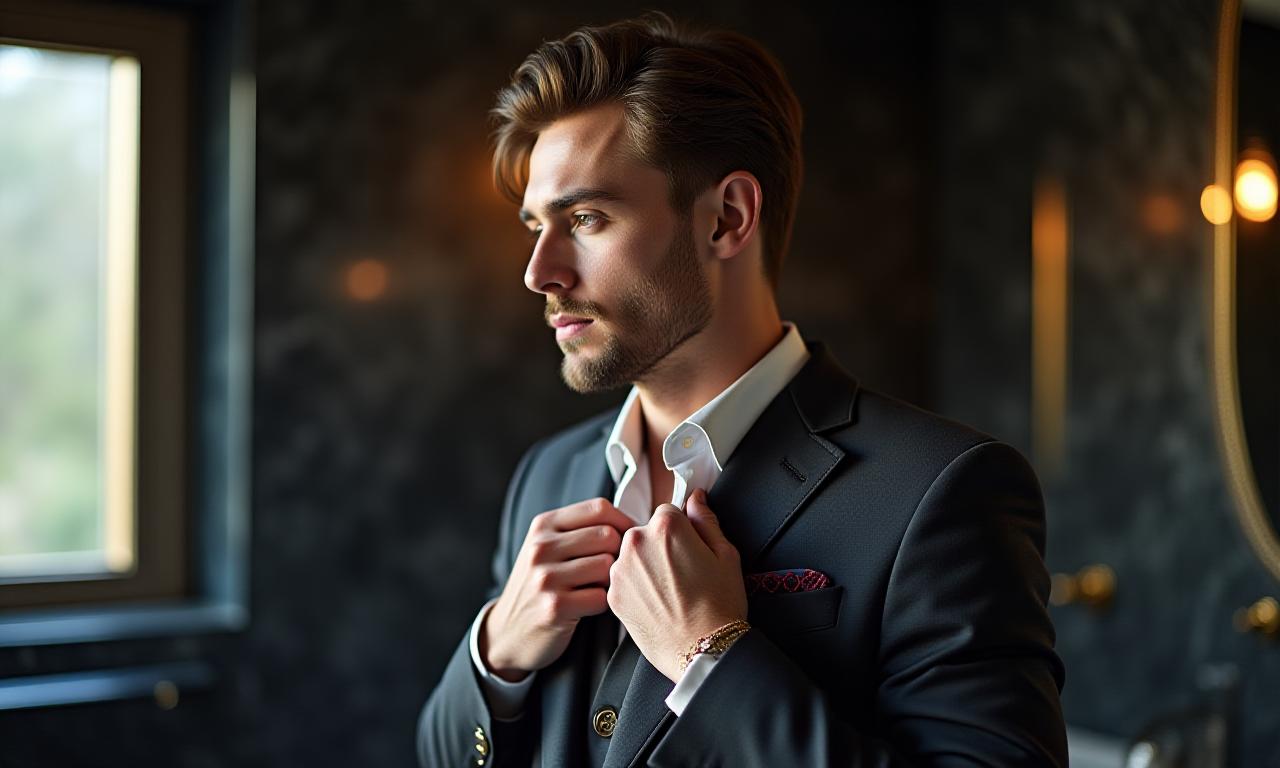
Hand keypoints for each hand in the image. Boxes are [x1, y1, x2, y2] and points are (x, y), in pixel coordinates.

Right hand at [481, 498, 636, 680]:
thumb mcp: (546, 548)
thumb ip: (580, 529)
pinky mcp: (554, 607)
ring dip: (610, 581)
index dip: (624, 522)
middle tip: (611, 569)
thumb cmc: (539, 587)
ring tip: (595, 588)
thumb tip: (631, 522)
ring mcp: (545, 577)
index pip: (598, 508)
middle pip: (608, 535)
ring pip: (607, 566)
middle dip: (618, 554)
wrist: (508, 633)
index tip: (628, 539)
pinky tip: (587, 606)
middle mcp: (541, 548)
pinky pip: (601, 597)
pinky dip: (602, 604)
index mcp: (543, 526)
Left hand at [607, 488, 747, 682]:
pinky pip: (624, 580)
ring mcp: (620, 570)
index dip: (683, 531)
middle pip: (646, 532)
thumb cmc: (720, 605)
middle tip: (683, 573)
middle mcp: (636, 543)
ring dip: (646, 566)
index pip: (669, 511)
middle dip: (661, 546)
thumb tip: (696, 498)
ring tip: (670, 591)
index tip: (691, 549)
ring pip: (632, 556)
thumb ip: (706, 520)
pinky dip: (636, 588)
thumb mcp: (726, 555)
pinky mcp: (613, 595)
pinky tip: (658, 603)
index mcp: (666, 527)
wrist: (703, 651)